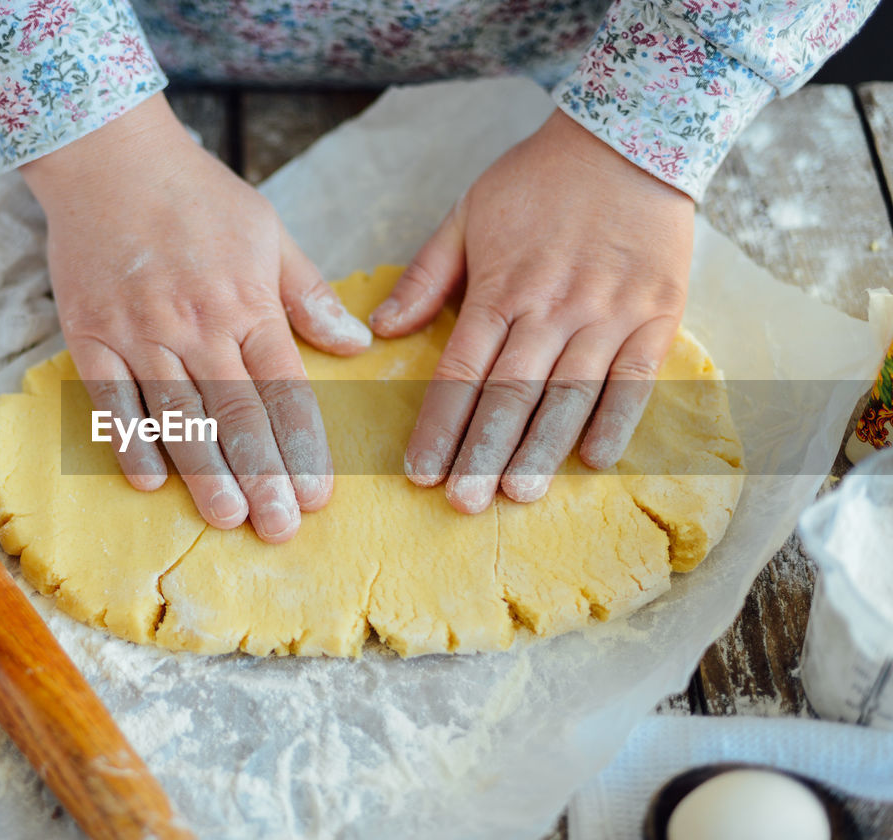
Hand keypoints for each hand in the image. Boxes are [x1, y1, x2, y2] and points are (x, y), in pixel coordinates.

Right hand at [20, 94, 370, 541]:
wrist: (110, 159)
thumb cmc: (197, 196)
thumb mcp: (269, 233)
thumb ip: (309, 296)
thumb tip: (358, 346)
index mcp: (246, 302)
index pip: (283, 388)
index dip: (303, 447)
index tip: (318, 495)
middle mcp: (196, 324)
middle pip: (236, 413)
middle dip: (261, 476)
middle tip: (279, 527)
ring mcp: (139, 332)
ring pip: (179, 416)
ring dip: (205, 472)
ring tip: (228, 518)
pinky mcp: (90, 335)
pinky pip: (112, 400)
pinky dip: (130, 441)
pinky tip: (149, 482)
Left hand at [370, 109, 693, 511]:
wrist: (631, 137)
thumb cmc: (538, 181)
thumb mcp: (467, 214)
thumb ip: (426, 276)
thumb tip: (381, 329)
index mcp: (501, 287)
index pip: (462, 372)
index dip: (439, 426)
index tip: (420, 470)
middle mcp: (552, 307)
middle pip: (511, 394)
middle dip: (483, 453)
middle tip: (463, 502)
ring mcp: (608, 313)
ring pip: (569, 394)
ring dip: (542, 448)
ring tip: (517, 493)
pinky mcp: (656, 314)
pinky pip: (635, 379)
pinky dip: (616, 420)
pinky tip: (593, 460)